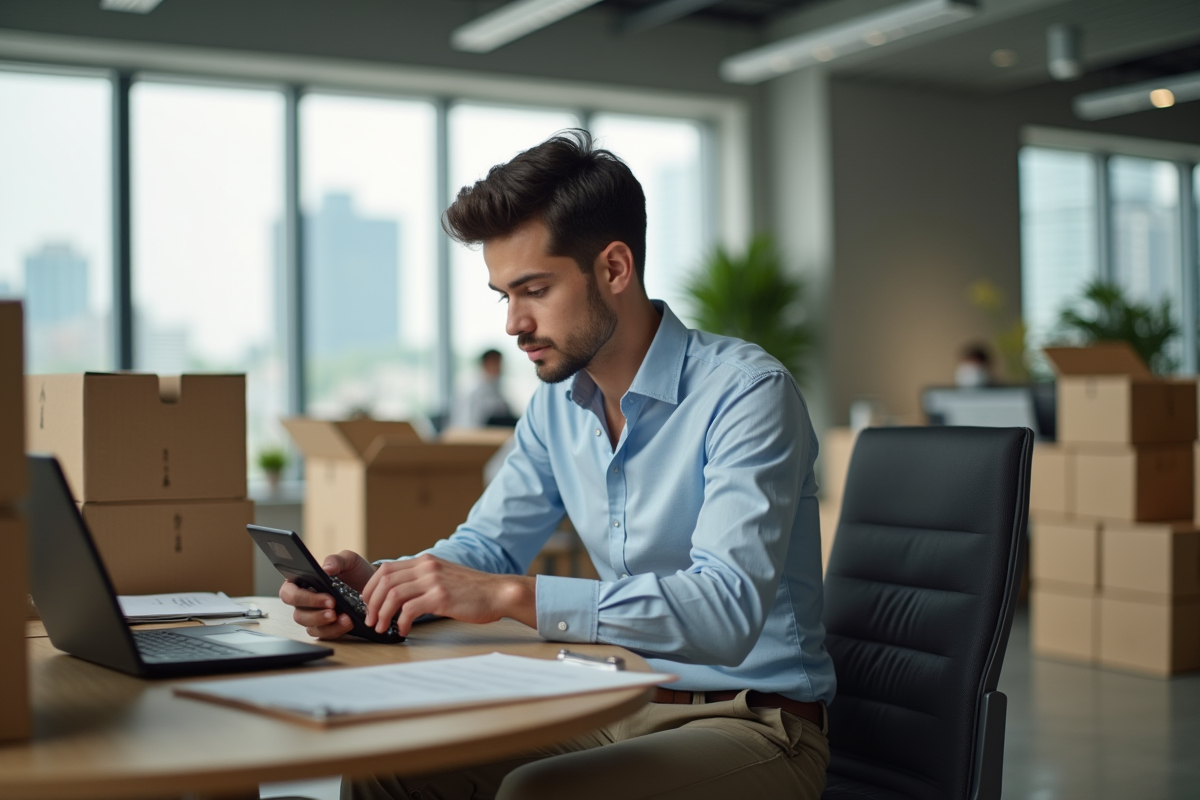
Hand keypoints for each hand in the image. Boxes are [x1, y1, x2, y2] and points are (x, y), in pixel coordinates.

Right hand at [278, 550, 375, 639]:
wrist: (372, 586)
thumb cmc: (354, 572)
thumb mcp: (349, 560)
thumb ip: (336, 560)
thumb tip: (326, 568)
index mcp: (301, 583)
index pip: (288, 592)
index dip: (301, 597)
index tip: (324, 595)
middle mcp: (304, 602)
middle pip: (298, 614)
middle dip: (316, 613)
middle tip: (333, 606)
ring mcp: (314, 617)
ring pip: (310, 627)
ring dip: (326, 624)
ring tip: (344, 618)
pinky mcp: (326, 628)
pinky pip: (325, 634)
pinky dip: (336, 630)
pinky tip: (348, 622)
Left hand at [360, 554, 535, 636]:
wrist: (498, 593)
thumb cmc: (473, 591)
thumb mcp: (444, 576)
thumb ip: (424, 580)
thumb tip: (400, 596)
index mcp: (425, 561)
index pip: (386, 569)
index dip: (371, 587)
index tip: (368, 603)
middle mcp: (427, 567)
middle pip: (385, 581)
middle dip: (372, 603)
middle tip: (372, 620)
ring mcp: (434, 581)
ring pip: (393, 595)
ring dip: (382, 614)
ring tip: (382, 627)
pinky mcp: (441, 597)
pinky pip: (409, 609)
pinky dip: (400, 622)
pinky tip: (402, 630)